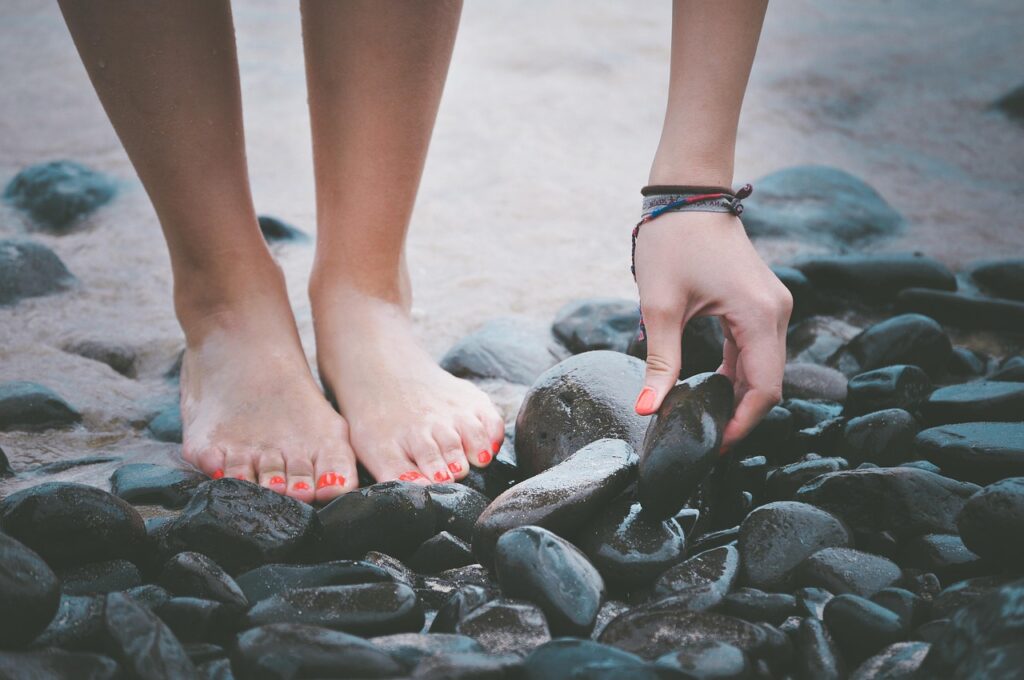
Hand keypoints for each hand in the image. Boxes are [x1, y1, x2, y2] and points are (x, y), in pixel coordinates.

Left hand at [632, 209, 791, 450]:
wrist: (686, 193)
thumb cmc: (672, 242)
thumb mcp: (660, 308)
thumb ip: (660, 363)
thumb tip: (647, 410)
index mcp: (759, 315)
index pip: (764, 389)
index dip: (742, 424)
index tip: (713, 447)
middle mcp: (776, 312)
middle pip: (768, 382)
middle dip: (740, 415)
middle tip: (705, 441)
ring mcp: (772, 305)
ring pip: (764, 367)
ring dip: (738, 396)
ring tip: (706, 421)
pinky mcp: (760, 302)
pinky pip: (755, 349)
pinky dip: (737, 373)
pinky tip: (712, 391)